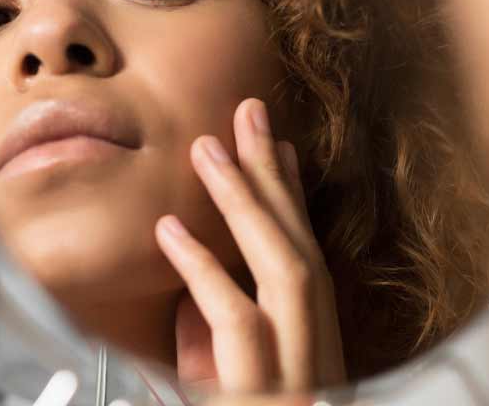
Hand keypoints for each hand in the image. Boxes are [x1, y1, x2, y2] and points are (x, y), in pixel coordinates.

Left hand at [155, 98, 345, 393]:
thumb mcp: (228, 384)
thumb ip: (221, 335)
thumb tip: (197, 280)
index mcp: (316, 351)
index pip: (308, 259)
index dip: (293, 199)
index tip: (280, 145)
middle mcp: (319, 358)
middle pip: (301, 250)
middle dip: (274, 176)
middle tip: (250, 111)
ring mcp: (299, 380)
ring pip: (284, 271)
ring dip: (246, 203)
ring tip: (206, 149)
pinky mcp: (266, 400)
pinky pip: (237, 322)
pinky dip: (204, 270)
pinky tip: (170, 230)